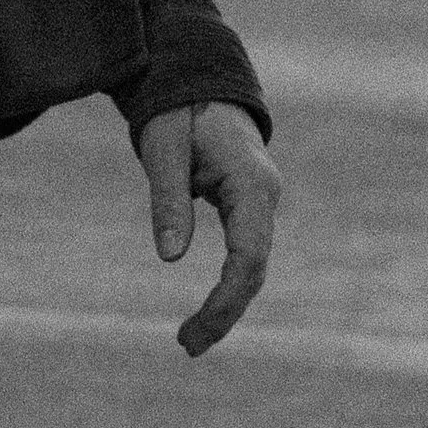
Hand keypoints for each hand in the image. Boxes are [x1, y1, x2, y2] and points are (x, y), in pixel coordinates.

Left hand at [138, 100, 280, 356]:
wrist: (197, 80)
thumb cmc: (176, 110)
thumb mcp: (162, 149)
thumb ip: (167, 199)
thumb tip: (170, 258)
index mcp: (251, 185)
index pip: (249, 256)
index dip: (226, 297)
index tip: (196, 328)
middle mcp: (265, 197)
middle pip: (255, 269)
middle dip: (224, 311)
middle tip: (186, 346)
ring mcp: (260, 203)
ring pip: (252, 265)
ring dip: (226, 304)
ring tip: (189, 340)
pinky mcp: (248, 206)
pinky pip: (244, 254)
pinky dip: (227, 285)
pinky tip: (206, 311)